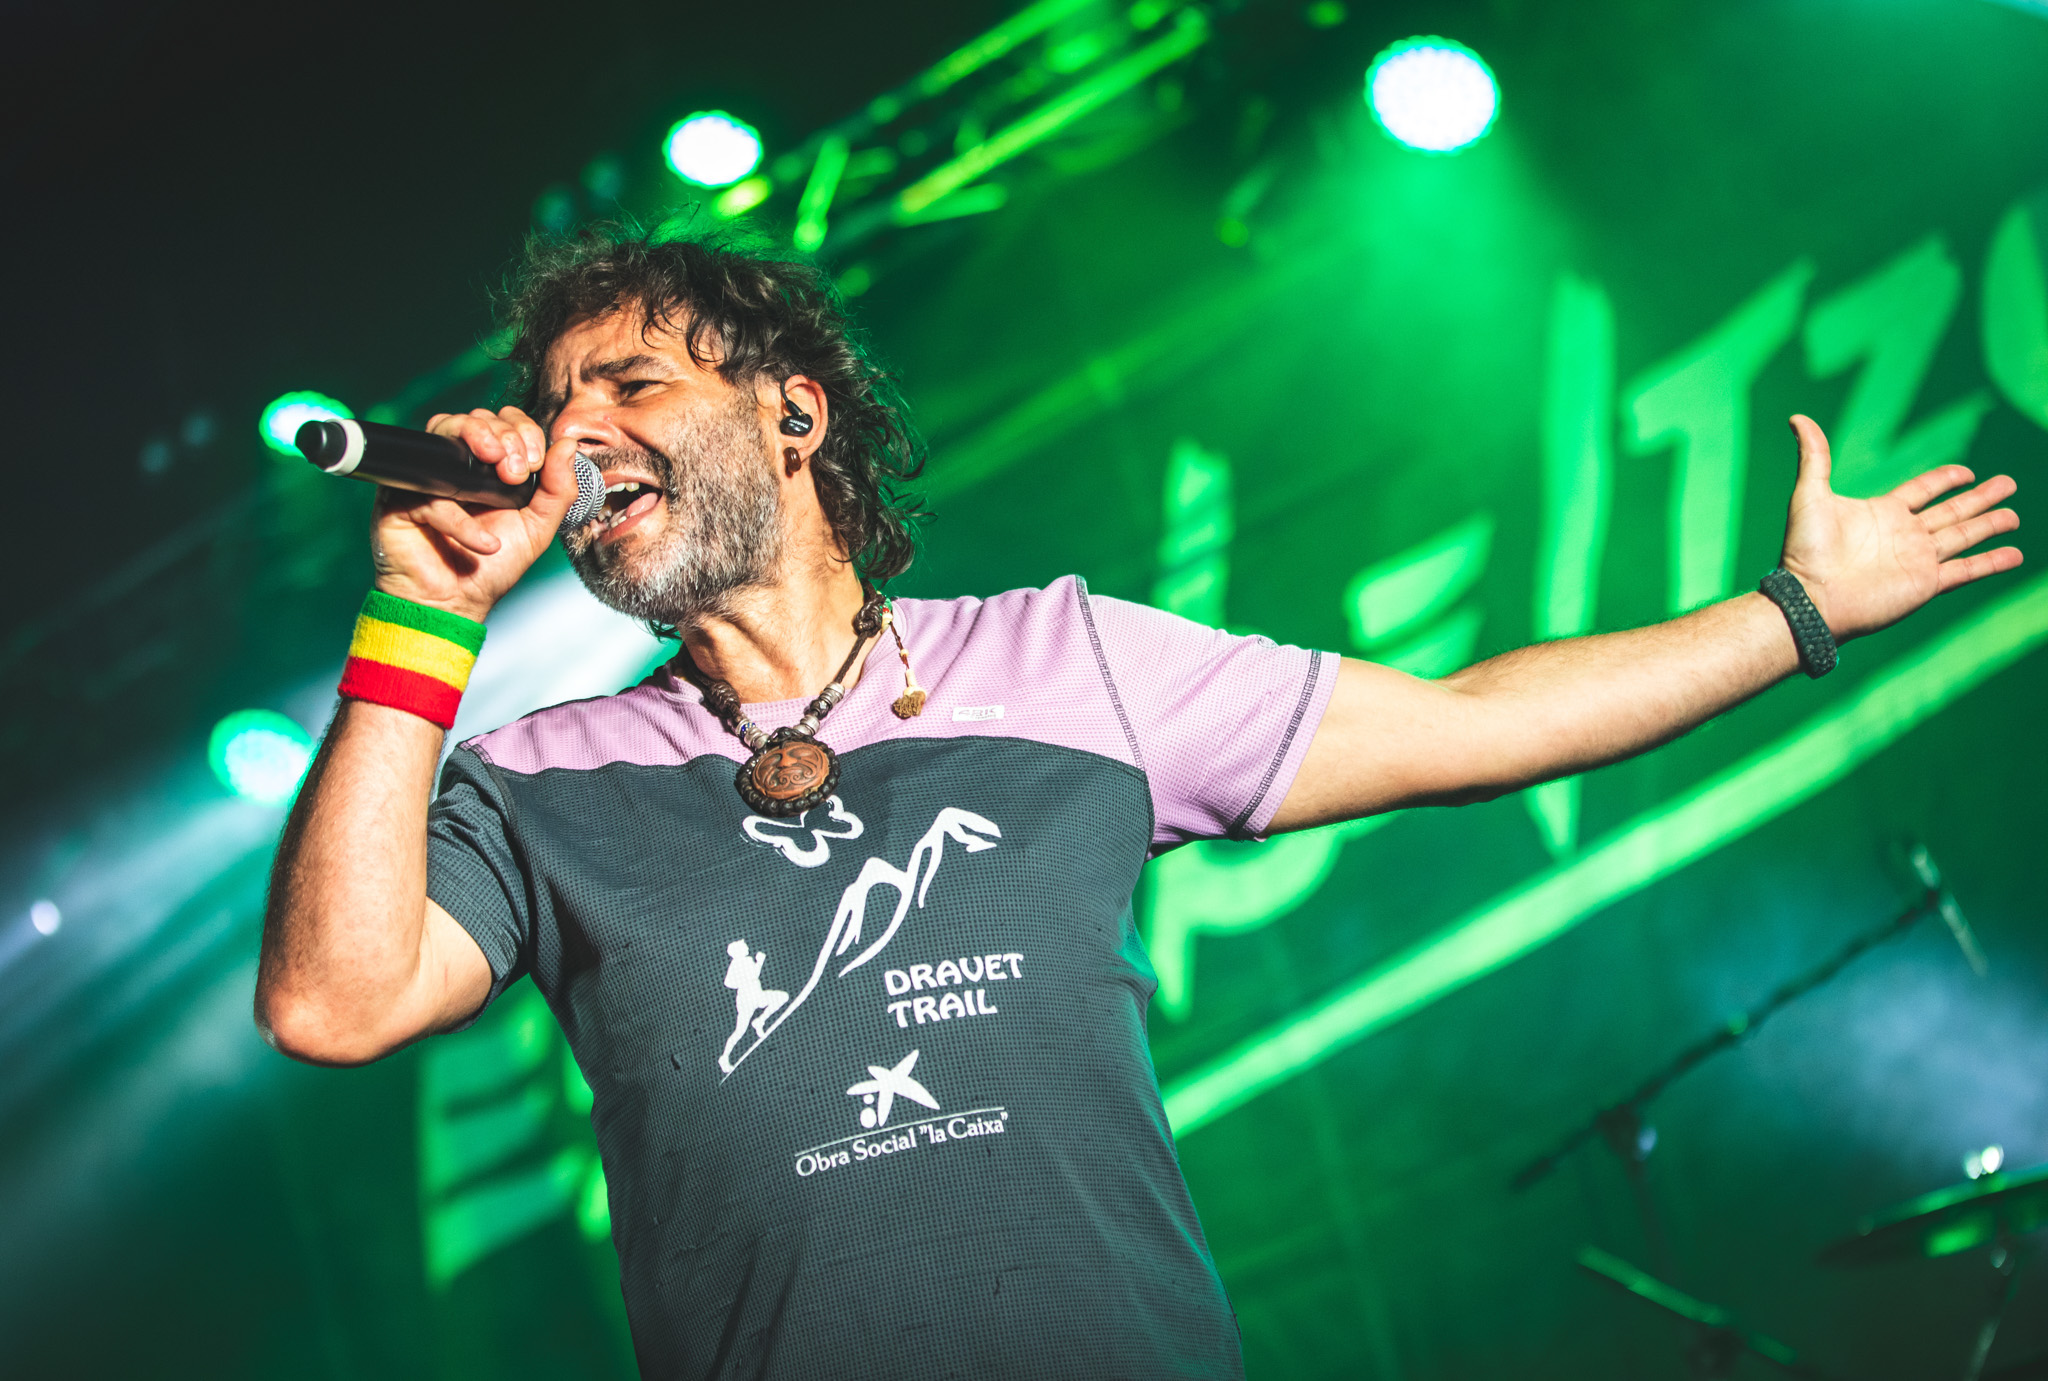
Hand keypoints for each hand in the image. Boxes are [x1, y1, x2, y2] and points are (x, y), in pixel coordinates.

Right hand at [370, 407, 582, 621]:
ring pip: (443, 430)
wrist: (455, 604)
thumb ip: (557, 489)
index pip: (504, 422)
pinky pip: (429, 493)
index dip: (522, 430)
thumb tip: (567, 444)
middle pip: (475, 418)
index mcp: (490, 466)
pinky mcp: (399, 498)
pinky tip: (484, 543)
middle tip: (518, 471)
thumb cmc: (492, 567)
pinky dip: (460, 520)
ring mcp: (426, 476)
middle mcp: (456, 464)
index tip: (536, 461)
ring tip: (504, 477)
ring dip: (479, 440)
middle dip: (505, 435)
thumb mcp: (537, 528)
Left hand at [1778, 414, 2022, 641]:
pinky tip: (2015, 555)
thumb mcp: (1809, 494)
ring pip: (1965, 537)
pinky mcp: (1927, 584)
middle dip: (1981, 498)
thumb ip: (1814, 456)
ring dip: (1991, 525)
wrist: (1811, 597)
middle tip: (2009, 484)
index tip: (1967, 472)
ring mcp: (1918, 560)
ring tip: (2015, 516)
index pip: (1923, 491)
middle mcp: (1904, 535)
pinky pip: (1967, 570)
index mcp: (1883, 513)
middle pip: (1952, 511)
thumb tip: (1798, 417)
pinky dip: (1992, 563)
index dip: (1945, 480)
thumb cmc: (1805, 549)